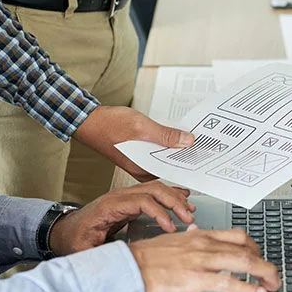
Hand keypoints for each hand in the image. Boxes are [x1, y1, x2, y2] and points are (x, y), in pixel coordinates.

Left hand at [48, 181, 195, 255]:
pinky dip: (169, 193)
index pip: (141, 201)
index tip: (171, 227)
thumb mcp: (83, 250)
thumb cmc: (74, 239)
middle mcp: (119, 197)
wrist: (64, 231)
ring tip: (190, 209)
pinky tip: (182, 196)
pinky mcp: (130, 200)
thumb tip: (119, 260)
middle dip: (173, 202)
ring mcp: (125, 196)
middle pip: (152, 190)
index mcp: (109, 207)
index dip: (159, 212)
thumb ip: (100, 254)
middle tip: (188, 216)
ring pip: (155, 188)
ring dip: (175, 197)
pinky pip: (153, 192)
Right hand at [73, 106, 194, 180]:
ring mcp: (140, 162)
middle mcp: (142, 169)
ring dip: (177, 150)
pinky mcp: (138, 154)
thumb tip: (187, 141)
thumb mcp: (142, 127)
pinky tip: (176, 138)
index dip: (189, 164)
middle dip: (186, 157)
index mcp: (144, 169)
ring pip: (165, 158)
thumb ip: (166, 135)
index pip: (173, 170)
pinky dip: (167, 145)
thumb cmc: (109, 125)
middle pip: (171, 165)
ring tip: (193, 142)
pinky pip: (157, 152)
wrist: (87, 120)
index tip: (205, 158)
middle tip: (204, 149)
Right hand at [129, 225, 280, 291]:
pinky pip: (228, 282)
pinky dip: (247, 289)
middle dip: (265, 263)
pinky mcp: (195, 278)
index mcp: (200, 235)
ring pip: (244, 262)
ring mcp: (201, 260)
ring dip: (263, 274)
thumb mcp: (172, 240)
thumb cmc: (146, 257)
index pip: (238, 236)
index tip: (261, 258)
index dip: (255, 248)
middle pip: (247, 249)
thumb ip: (188, 238)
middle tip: (272, 276)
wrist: (128, 266)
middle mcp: (204, 244)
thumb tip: (196, 233)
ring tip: (272, 285)